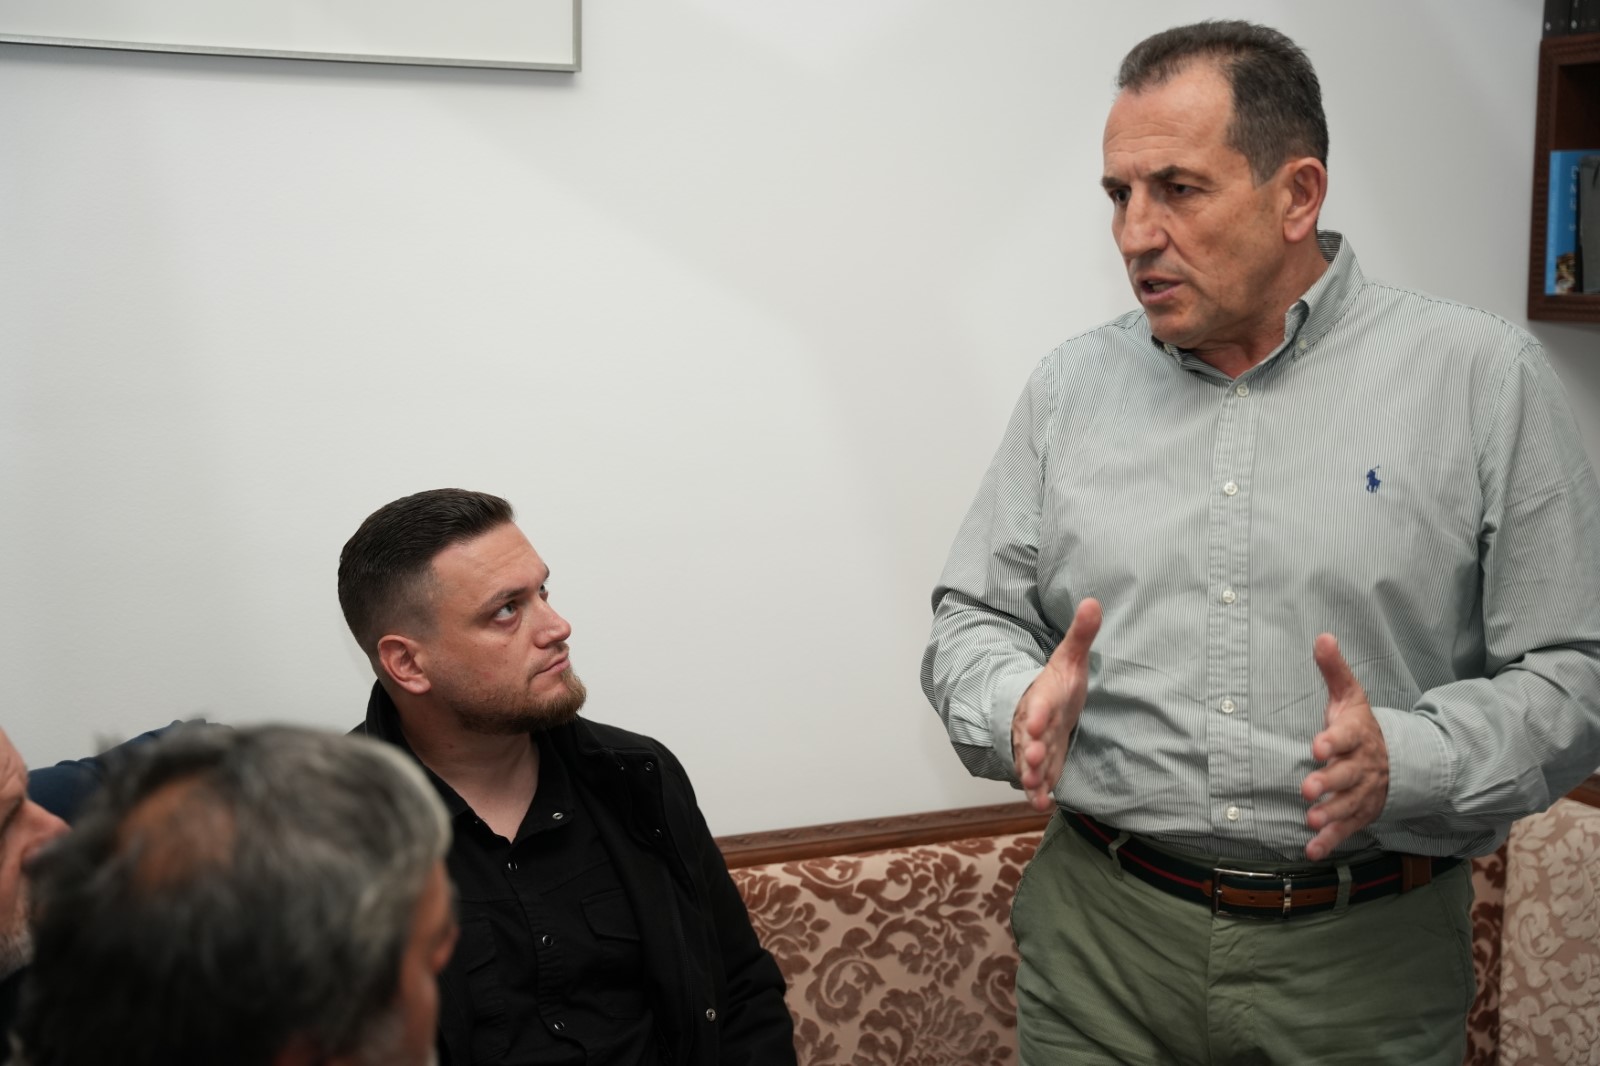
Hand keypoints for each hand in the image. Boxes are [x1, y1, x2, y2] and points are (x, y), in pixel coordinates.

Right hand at [1011, 598, 1101, 811]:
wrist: (1046, 703)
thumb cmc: (1059, 681)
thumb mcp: (1071, 657)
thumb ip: (1081, 634)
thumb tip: (1093, 601)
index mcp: (1042, 696)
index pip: (1037, 703)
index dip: (1035, 713)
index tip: (1034, 722)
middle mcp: (1034, 722)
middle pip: (1027, 737)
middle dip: (1027, 749)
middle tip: (1030, 760)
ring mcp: (1035, 744)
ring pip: (1028, 760)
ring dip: (1030, 774)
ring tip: (1032, 788)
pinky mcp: (1043, 762)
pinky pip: (1037, 778)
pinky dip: (1038, 791)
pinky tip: (1044, 805)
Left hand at [1300, 634, 1389, 861]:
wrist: (1398, 761)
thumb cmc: (1360, 725)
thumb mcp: (1350, 696)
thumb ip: (1334, 670)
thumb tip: (1322, 636)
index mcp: (1358, 735)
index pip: (1348, 736)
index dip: (1333, 740)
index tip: (1317, 744)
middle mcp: (1362, 765)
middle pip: (1347, 774)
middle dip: (1329, 781)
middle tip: (1308, 788)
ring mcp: (1363, 792)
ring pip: (1349, 804)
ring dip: (1330, 814)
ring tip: (1311, 819)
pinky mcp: (1360, 812)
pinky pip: (1348, 828)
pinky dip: (1331, 841)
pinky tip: (1312, 850)